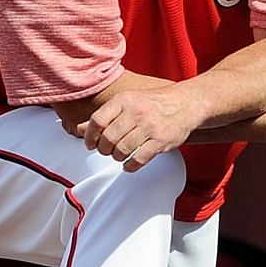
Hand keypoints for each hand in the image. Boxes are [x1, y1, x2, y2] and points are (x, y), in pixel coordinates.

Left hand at [77, 84, 201, 170]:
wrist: (187, 103)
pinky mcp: (161, 141)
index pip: (97, 120)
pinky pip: (139, 159)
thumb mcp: (127, 102)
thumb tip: (79, 129)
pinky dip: (130, 166)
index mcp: (124, 100)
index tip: (90, 144)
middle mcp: (136, 112)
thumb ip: (104, 116)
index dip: (90, 136)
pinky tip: (129, 164)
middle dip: (104, 149)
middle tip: (107, 151)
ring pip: (122, 150)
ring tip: (120, 155)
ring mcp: (149, 127)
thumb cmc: (153, 103)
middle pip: (108, 138)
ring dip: (117, 157)